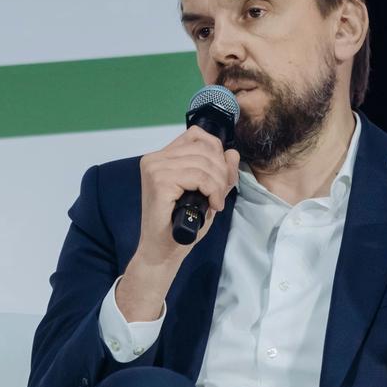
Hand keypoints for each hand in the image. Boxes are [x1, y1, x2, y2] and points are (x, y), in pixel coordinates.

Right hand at [135, 127, 240, 265]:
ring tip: (216, 201)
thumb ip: (219, 171)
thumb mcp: (206, 192)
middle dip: (222, 172)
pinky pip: (199, 177)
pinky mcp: (159, 182)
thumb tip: (232, 152)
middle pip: (204, 149)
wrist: (162, 251)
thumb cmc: (180, 224)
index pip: (196, 135)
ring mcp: (155, 169)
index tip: (221, 177)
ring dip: (218, 184)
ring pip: (204, 163)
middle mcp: (154, 159)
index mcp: (161, 157)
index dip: (216, 151)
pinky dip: (213, 191)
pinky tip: (212, 205)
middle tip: (221, 195)